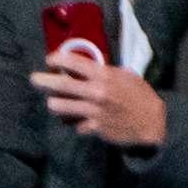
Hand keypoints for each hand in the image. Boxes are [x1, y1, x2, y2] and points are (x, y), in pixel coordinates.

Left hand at [34, 43, 167, 150]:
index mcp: (104, 76)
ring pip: (58, 106)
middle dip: (41, 81)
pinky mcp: (94, 128)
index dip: (56, 59)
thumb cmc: (139, 96)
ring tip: (55, 102)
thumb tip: (81, 66)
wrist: (154, 122)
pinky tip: (78, 120)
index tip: (50, 60)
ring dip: (54, 104)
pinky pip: (73, 124)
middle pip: (59, 85)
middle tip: (33, 79)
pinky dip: (74, 122)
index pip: (72, 62)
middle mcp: (96, 92)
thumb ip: (103, 71)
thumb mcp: (125, 76)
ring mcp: (94, 111)